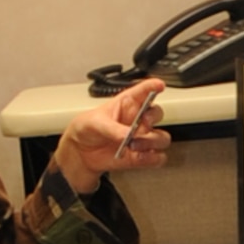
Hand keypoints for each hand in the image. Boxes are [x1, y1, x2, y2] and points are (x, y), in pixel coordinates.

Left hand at [53, 82, 171, 193]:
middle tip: (141, 123)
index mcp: (128, 103)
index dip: (154, 86)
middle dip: (152, 118)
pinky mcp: (142, 155)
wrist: (82, 153)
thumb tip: (127, 135)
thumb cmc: (87, 129)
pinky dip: (151, 159)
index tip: (159, 85)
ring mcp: (141, 138)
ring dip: (151, 141)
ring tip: (133, 145)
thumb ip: (112, 128)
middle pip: (157, 113)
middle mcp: (138, 119)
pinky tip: (138, 156)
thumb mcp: (94, 122)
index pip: (145, 91)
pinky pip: (157, 158)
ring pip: (162, 137)